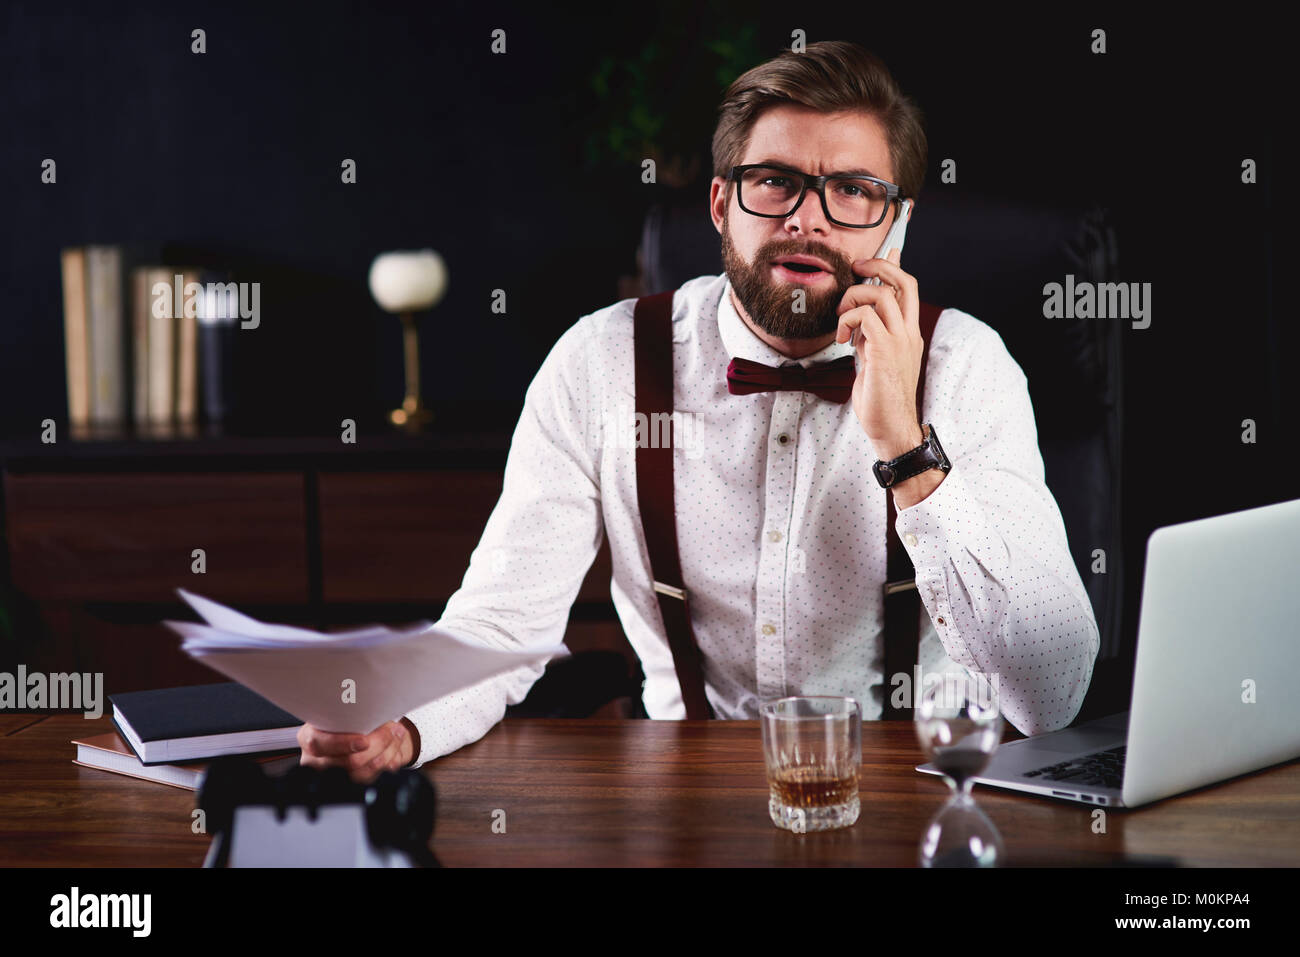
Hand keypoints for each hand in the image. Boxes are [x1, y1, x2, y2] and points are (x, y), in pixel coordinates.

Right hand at [296, 718, 417, 781]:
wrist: (355, 728)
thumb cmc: (346, 716)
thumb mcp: (344, 708)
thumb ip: (355, 710)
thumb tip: (376, 713)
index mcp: (309, 737)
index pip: (318, 743)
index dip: (342, 743)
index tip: (364, 741)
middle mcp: (316, 759)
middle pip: (348, 761)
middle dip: (377, 744)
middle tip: (392, 730)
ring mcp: (331, 774)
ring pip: (362, 773)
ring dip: (386, 753)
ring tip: (396, 735)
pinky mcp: (347, 783)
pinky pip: (369, 780)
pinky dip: (386, 764)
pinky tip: (393, 751)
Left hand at [834, 247, 924, 459]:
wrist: (891, 427)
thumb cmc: (881, 398)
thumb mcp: (874, 359)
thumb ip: (871, 336)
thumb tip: (860, 317)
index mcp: (909, 334)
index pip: (908, 289)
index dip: (896, 266)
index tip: (888, 251)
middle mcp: (909, 333)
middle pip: (904, 281)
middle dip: (878, 265)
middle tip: (857, 269)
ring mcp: (899, 341)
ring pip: (880, 294)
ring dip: (853, 299)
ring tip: (841, 321)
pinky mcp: (884, 351)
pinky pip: (865, 316)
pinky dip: (847, 320)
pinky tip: (842, 338)